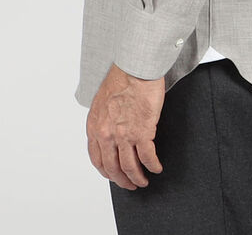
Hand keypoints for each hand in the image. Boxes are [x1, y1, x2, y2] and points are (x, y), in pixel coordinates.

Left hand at [86, 62, 164, 189]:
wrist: (135, 67)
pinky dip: (152, 166)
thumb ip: (103, 120)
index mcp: (95, 126)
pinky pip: (147, 157)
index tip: (113, 175)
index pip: (97, 159)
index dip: (106, 171)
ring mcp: (124, 135)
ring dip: (137, 178)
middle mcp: (106, 134)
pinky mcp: (142, 132)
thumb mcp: (102, 101)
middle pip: (113, 168)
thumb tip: (110, 132)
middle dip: (122, 180)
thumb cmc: (122, 78)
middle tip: (130, 184)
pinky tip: (156, 167)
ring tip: (143, 181)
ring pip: (129, 167)